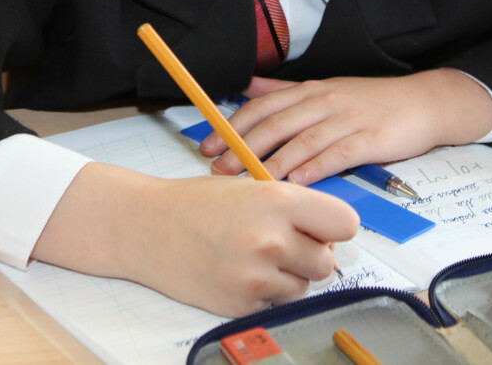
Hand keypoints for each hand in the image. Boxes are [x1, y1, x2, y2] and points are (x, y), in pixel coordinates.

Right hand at [31, 162, 358, 316]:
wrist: (146, 227)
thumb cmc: (198, 203)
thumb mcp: (252, 187)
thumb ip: (295, 208)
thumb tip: (331, 234)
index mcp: (279, 200)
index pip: (345, 224)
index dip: (334, 228)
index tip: (322, 229)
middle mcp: (272, 238)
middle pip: (327, 261)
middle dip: (311, 255)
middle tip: (282, 244)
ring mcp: (257, 275)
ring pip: (304, 286)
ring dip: (288, 276)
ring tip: (254, 257)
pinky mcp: (241, 303)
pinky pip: (275, 303)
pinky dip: (263, 293)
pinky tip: (237, 272)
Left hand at [200, 70, 491, 185]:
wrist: (424, 103)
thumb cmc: (373, 102)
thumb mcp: (328, 89)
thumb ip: (285, 91)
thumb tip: (246, 85)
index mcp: (311, 90)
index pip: (263, 106)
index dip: (232, 126)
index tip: (208, 146)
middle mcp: (325, 101)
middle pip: (276, 123)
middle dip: (243, 147)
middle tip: (219, 169)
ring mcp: (348, 118)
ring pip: (303, 139)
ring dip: (274, 162)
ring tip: (250, 182)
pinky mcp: (370, 138)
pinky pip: (337, 153)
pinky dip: (316, 168)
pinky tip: (298, 183)